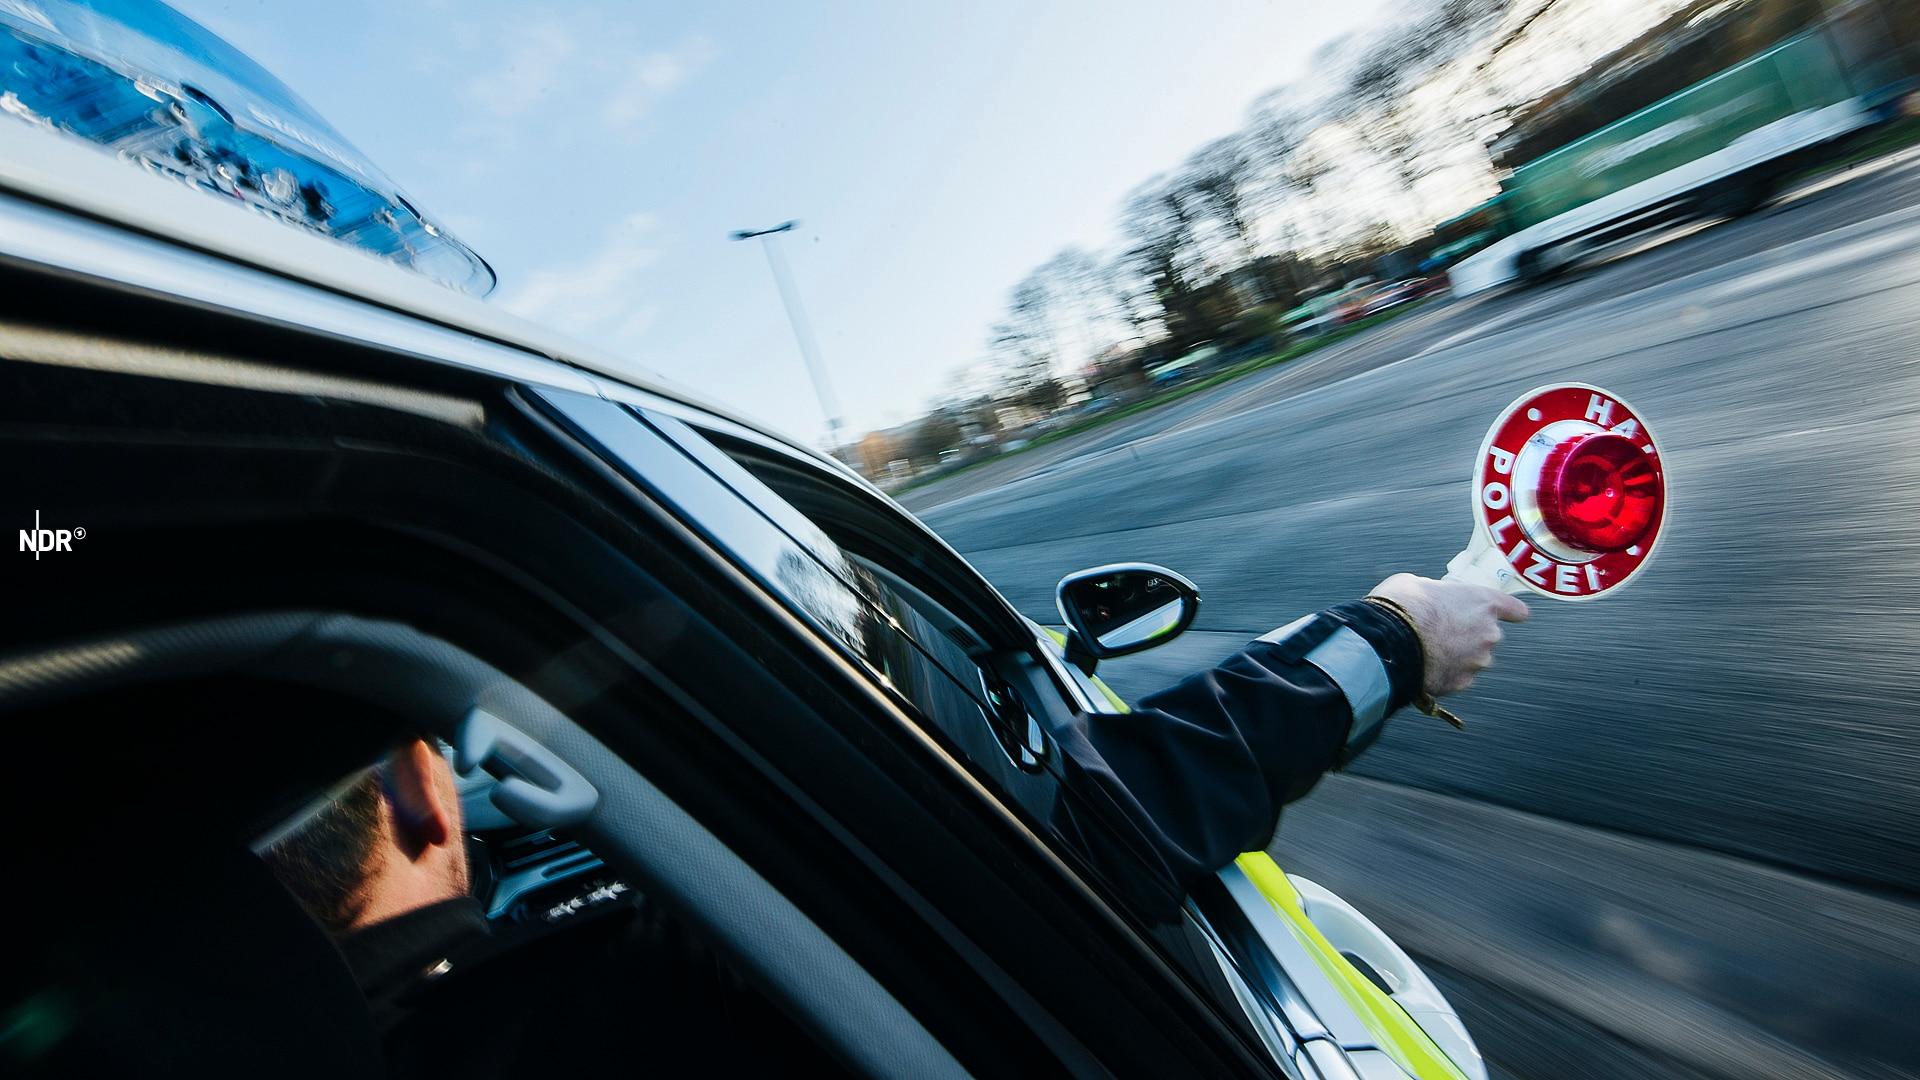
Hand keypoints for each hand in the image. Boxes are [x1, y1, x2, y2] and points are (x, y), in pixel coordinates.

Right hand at [1369, 573, 1528, 696]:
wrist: (1386, 643)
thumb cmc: (1402, 606)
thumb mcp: (1418, 584)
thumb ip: (1437, 593)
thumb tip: (1430, 598)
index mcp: (1483, 603)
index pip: (1516, 609)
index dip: (1509, 612)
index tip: (1507, 614)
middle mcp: (1488, 634)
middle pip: (1488, 636)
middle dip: (1468, 634)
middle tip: (1440, 630)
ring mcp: (1476, 662)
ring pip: (1472, 659)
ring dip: (1456, 655)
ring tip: (1426, 649)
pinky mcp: (1460, 683)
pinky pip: (1456, 677)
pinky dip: (1443, 672)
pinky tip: (1422, 665)